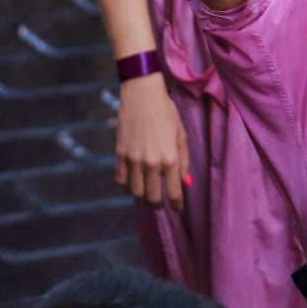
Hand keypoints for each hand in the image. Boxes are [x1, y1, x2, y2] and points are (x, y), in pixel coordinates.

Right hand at [116, 72, 189, 207]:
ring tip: (146, 193)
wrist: (142, 96)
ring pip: (135, 192)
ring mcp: (133, 160)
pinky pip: (120, 180)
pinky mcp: (120, 154)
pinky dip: (126, 186)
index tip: (179, 211)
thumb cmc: (166, 113)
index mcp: (169, 159)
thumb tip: (185, 183)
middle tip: (161, 204)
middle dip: (158, 205)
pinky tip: (132, 183)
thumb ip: (183, 161)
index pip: (174, 193)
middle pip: (152, 198)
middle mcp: (151, 163)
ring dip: (141, 196)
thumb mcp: (181, 136)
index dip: (177, 206)